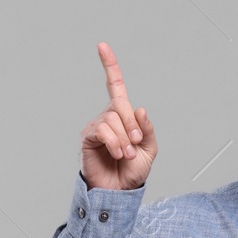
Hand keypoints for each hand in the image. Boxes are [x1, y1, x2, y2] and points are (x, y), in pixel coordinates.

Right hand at [80, 42, 156, 190]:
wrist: (119, 191)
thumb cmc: (132, 171)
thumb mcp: (149, 149)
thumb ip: (147, 129)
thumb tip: (139, 109)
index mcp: (123, 115)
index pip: (115, 85)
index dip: (109, 65)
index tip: (102, 46)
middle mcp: (107, 116)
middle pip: (120, 105)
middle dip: (132, 125)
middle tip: (135, 144)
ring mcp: (96, 126)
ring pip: (113, 119)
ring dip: (124, 139)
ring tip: (125, 154)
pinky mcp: (88, 137)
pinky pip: (103, 130)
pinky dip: (114, 142)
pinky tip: (117, 153)